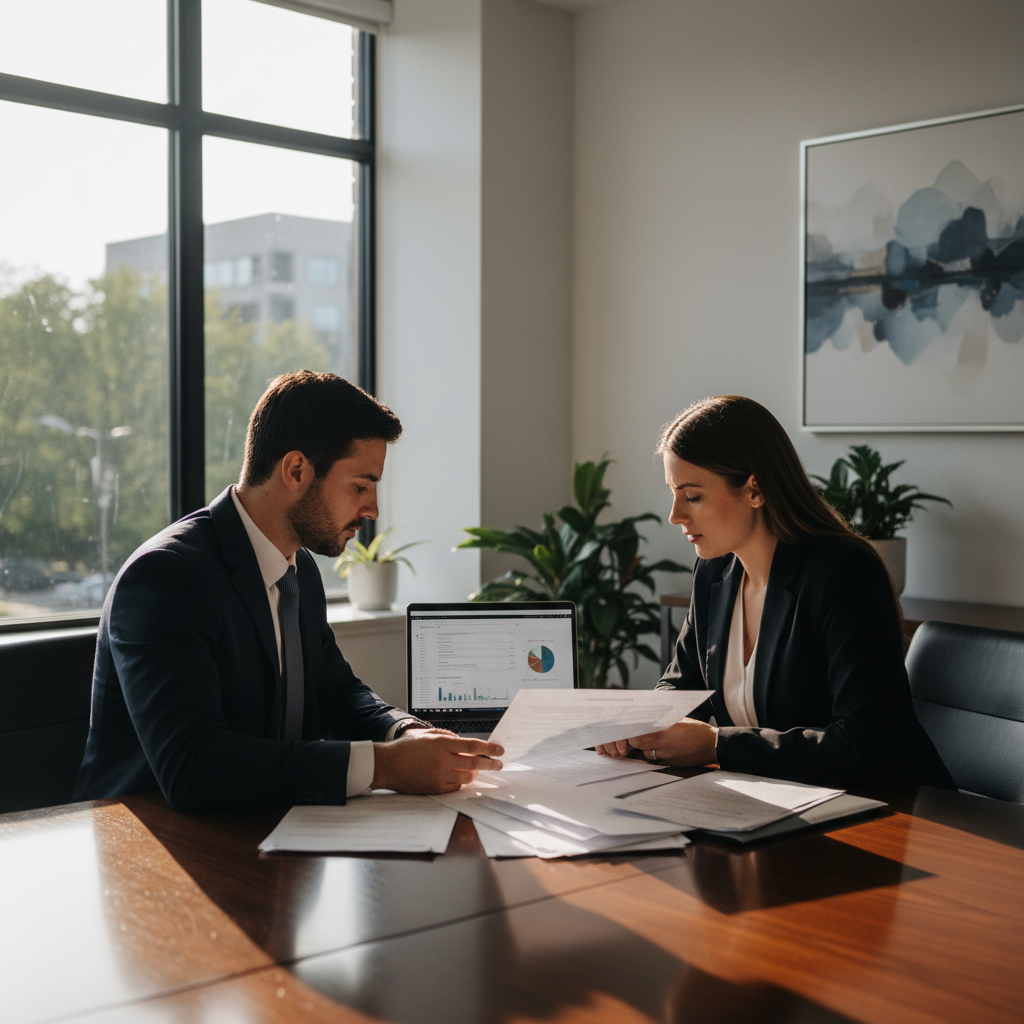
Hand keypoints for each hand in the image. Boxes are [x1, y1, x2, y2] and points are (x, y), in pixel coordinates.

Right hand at [371, 729, 503, 793]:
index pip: (472, 746)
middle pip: (474, 764)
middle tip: (498, 764)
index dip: (489, 748)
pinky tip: (462, 778)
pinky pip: (456, 788)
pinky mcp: (435, 789)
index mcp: (441, 744)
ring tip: (478, 770)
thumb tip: (465, 743)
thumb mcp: (427, 734)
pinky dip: (462, 782)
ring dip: (475, 774)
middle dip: (490, 764)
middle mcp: (442, 760)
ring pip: (467, 778)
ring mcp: (439, 776)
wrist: (388, 765)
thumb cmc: (406, 748)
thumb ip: (448, 737)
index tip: (500, 750)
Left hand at [596, 718, 717, 766]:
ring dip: (643, 749)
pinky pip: (656, 760)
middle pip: (638, 745)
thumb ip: (662, 720)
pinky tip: (656, 750)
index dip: (630, 733)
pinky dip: (653, 755)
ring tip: (643, 743)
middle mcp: (663, 745)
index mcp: (664, 731)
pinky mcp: (671, 764)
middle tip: (629, 737)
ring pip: (646, 754)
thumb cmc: (697, 730)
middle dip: (633, 741)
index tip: (624, 730)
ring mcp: (667, 756)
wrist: (714, 745)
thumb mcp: (679, 720)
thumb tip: (646, 716)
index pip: (639, 734)